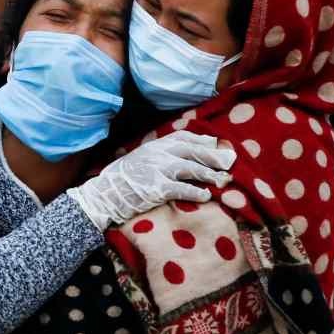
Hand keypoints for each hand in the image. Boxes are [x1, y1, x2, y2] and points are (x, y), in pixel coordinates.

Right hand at [69, 130, 236, 229]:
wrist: (104, 194)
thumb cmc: (123, 179)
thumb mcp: (140, 158)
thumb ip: (159, 154)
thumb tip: (184, 153)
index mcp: (153, 145)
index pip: (183, 137)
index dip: (202, 140)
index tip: (216, 144)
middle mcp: (157, 154)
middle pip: (192, 150)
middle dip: (212, 156)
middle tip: (229, 162)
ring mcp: (157, 170)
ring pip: (191, 168)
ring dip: (209, 174)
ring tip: (222, 180)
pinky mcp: (157, 188)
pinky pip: (182, 188)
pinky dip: (196, 192)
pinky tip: (206, 196)